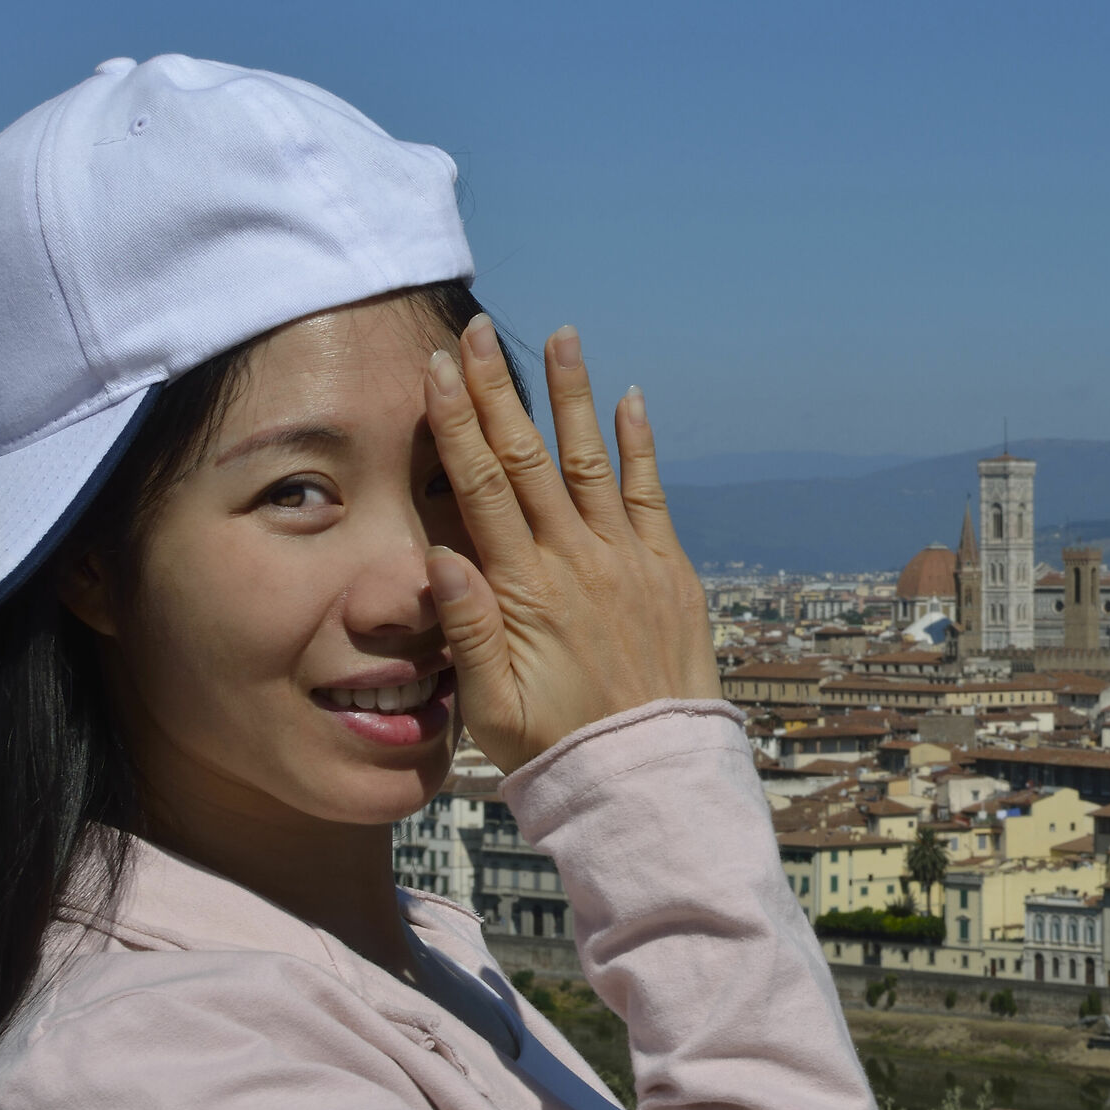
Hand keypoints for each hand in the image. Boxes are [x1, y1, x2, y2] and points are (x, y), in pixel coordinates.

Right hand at [423, 314, 719, 773]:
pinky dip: (639, 444)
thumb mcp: (492, 708)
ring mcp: (629, 561)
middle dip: (499, 392)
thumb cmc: (559, 748)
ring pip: (591, 462)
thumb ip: (468, 632)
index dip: (459, 426)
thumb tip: (439, 558)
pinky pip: (652, 494)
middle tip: (478, 334)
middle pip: (528, 460)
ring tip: (561, 337)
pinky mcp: (670, 570)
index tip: (439, 372)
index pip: (482, 489)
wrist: (649, 775)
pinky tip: (629, 399)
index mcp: (526, 592)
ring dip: (573, 397)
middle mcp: (578, 563)